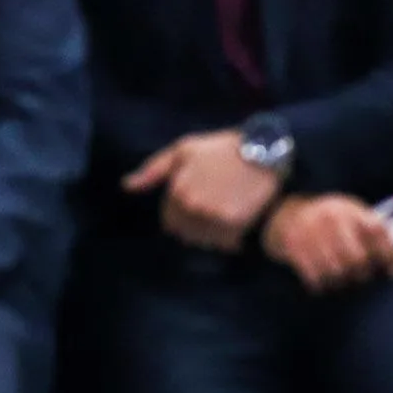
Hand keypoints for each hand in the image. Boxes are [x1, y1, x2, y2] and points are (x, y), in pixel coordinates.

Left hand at [125, 130, 280, 251]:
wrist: (264, 151)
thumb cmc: (221, 149)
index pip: (169, 222)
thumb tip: (127, 186)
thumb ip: (153, 171)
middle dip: (194, 226)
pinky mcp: (237, 225)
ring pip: (204, 241)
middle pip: (185, 234)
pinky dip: (229, 239)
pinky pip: (225, 244)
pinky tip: (235, 222)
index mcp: (177, 190)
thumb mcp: (182, 150)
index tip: (196, 205)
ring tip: (223, 216)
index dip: (180, 216)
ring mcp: (214, 217)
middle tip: (211, 211)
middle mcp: (192, 207)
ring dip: (210, 235)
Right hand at [263, 194, 392, 293]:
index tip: (392, 274)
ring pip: (336, 271)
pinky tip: (320, 284)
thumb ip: (370, 235)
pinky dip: (319, 285)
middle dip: (361, 273)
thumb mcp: (349, 218)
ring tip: (339, 280)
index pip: (378, 232)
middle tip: (359, 276)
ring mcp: (309, 230)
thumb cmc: (326, 222)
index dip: (389, 255)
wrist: (280, 213)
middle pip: (356, 258)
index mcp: (348, 208)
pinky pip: (314, 276)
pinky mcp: (292, 245)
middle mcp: (330, 216)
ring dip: (340, 281)